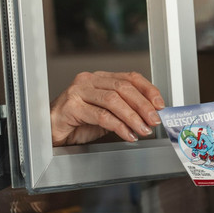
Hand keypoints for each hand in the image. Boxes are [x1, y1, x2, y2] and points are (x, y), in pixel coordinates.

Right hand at [50, 71, 165, 145]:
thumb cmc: (79, 122)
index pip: (130, 78)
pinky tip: (128, 135)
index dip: (148, 90)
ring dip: (133, 117)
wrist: (52, 131)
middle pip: (123, 88)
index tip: (160, 105)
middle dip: (143, 105)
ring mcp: (78, 92)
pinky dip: (119, 127)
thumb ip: (126, 109)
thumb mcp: (108, 113)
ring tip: (144, 130)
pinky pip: (101, 116)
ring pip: (113, 101)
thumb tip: (152, 115)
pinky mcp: (71, 107)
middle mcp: (89, 80)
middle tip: (155, 120)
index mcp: (100, 78)